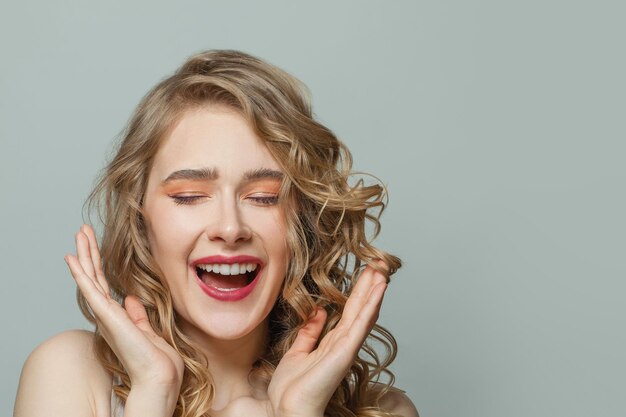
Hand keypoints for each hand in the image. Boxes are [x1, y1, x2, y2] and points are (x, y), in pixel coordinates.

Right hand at [65, 225, 183, 393]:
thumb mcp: (147, 330)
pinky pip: (91, 291)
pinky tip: (73, 259)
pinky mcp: (108, 317)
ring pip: (90, 278)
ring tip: (78, 234)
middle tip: (82, 230)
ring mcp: (106, 315)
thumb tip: (131, 299)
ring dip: (84, 254)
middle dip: (89, 252)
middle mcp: (108, 314)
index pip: (104, 284)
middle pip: (94, 277)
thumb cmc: (156, 360)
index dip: (98, 264)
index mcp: (117, 316)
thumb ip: (137, 315)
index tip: (93, 245)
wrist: (159, 376)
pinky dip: (81, 274)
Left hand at [266, 262, 387, 416]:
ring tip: (383, 268)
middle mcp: (344, 342)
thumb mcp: (298, 352)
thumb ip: (309, 332)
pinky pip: (361, 322)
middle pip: (361, 306)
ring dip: (375, 288)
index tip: (366, 271)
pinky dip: (372, 303)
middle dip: (370, 284)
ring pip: (365, 310)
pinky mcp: (346, 349)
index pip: (350, 310)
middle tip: (381, 262)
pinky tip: (380, 287)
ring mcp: (348, 345)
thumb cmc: (292, 388)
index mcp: (333, 342)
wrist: (288, 407)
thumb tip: (319, 312)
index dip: (359, 290)